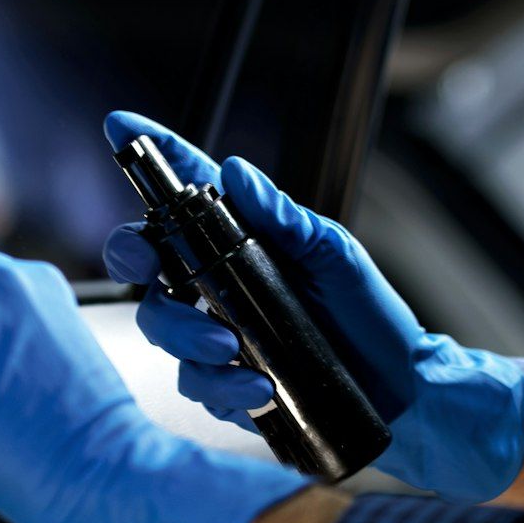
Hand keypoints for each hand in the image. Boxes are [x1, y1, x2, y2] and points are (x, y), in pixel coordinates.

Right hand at [102, 111, 523, 503]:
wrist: (402, 395)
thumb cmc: (370, 317)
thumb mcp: (335, 255)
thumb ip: (284, 217)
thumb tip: (236, 172)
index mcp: (243, 239)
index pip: (186, 189)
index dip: (151, 156)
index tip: (121, 126)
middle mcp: (219, 283)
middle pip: (146, 261)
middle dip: (132, 256)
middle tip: (148, 265)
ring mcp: (217, 332)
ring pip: (160, 324)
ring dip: (185, 333)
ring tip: (231, 347)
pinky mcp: (226, 384)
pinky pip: (195, 383)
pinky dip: (222, 385)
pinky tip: (259, 387)